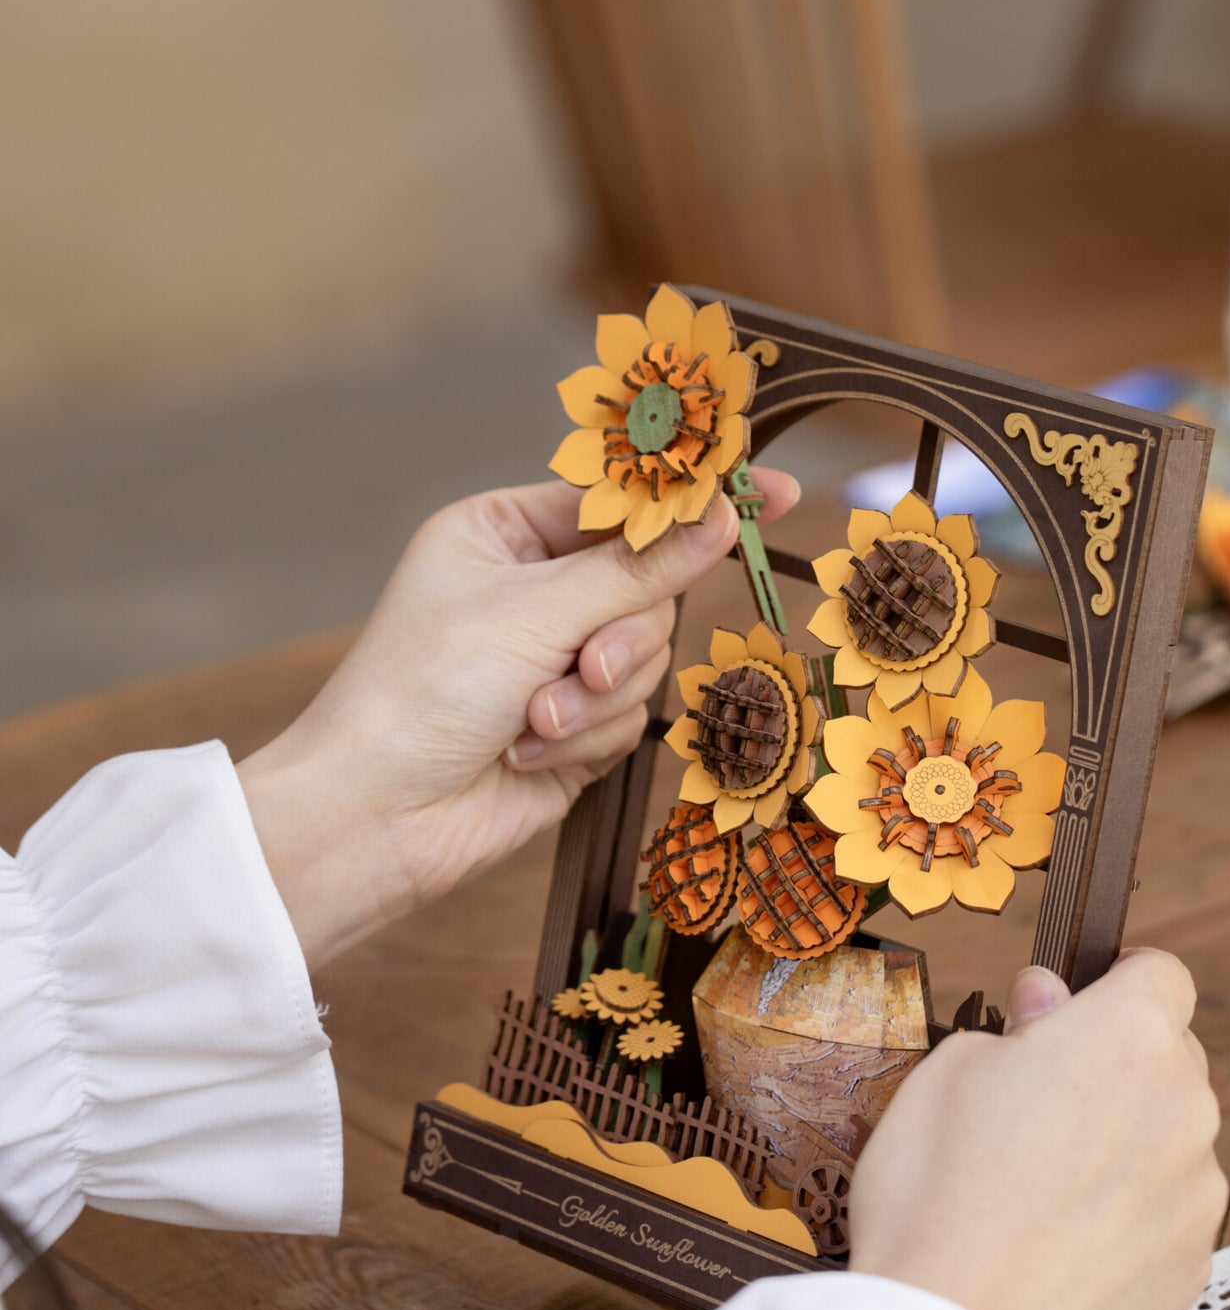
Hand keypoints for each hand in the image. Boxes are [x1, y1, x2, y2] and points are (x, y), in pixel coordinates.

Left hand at [238, 472, 797, 965]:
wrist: (374, 818)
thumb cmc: (422, 690)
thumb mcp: (533, 613)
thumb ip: (639, 569)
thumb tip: (725, 516)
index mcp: (504, 532)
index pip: (618, 501)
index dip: (690, 501)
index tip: (775, 491)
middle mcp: (532, 589)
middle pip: (647, 587)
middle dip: (619, 639)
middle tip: (585, 667)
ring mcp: (553, 660)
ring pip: (646, 657)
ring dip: (595, 699)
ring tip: (533, 722)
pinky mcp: (571, 727)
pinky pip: (628, 715)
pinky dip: (585, 737)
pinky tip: (525, 754)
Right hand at [848, 949, 1225, 1309]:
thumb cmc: (935, 1187)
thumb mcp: (950, 1067)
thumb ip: (1019, 1025)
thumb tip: (1049, 1003)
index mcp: (1129, 1036)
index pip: (1161, 973)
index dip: (1117, 980)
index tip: (1078, 1003)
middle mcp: (1184, 1106)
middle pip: (1170, 1058)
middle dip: (1117, 1064)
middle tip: (1035, 1099)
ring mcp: (1197, 1194)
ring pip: (1170, 1139)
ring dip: (1126, 1142)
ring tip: (1038, 1185)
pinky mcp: (1191, 1268)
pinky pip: (1166, 1214)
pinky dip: (1127, 1215)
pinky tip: (1058, 1242)